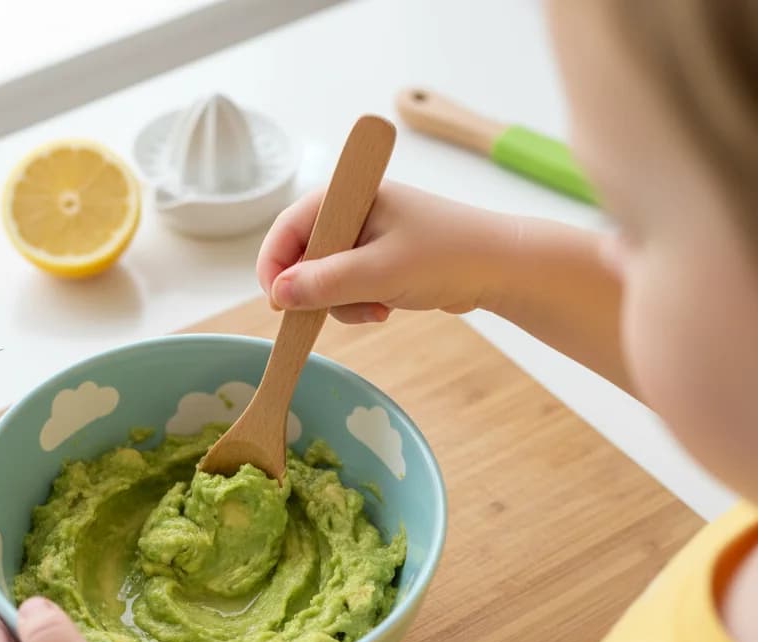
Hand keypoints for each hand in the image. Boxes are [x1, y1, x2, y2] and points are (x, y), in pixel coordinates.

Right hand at [257, 181, 515, 322]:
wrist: (502, 268)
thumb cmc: (447, 256)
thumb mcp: (379, 272)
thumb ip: (325, 283)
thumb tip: (279, 294)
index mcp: (349, 196)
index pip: (288, 228)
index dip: (275, 267)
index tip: (278, 304)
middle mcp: (353, 211)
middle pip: (302, 256)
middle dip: (317, 290)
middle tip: (336, 309)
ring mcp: (366, 237)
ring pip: (324, 279)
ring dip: (342, 303)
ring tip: (375, 308)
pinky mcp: (379, 260)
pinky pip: (347, 288)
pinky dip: (358, 304)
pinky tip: (384, 309)